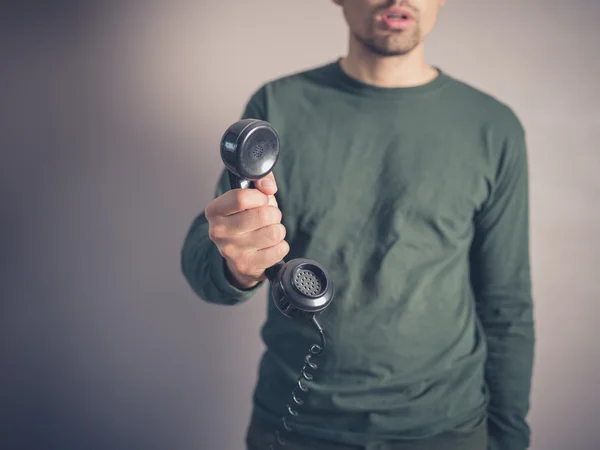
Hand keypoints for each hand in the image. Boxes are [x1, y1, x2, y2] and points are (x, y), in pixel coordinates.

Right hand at [205, 173, 289, 288]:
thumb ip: (260, 180)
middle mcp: (218, 232)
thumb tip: (269, 187)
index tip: (263, 199)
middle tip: (269, 217)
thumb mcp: (249, 197)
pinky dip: (281, 246)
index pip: (241, 197)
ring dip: (278, 230)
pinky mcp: (246, 266)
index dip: (261, 197)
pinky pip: (279, 249)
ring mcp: (231, 251)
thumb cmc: (246, 220)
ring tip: (269, 231)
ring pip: (274, 232)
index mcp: (214, 211)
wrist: (239, 256)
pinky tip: (270, 246)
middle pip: (262, 215)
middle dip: (274, 214)